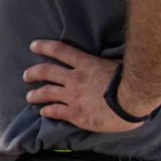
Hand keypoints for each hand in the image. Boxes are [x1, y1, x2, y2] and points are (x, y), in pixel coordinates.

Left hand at [23, 40, 145, 133]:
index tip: (33, 46)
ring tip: (30, 97)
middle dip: (33, 73)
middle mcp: (74, 78)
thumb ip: (104, 63)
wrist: (133, 101)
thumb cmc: (131, 81)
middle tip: (26, 76)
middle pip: (46, 71)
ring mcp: (73, 96)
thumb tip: (106, 60)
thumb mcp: (115, 64)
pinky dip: (47, 111)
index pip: (59, 50)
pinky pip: (55, 111)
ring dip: (35, 94)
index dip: (44, 47)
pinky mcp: (76, 114)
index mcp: (85, 63)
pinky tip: (44, 112)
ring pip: (46, 93)